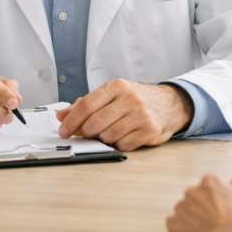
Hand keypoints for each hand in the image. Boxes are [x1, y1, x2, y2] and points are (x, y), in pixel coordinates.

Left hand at [54, 78, 192, 150]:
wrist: (170, 104)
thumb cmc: (137, 99)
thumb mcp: (113, 95)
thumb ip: (86, 104)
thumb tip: (62, 115)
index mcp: (117, 86)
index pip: (87, 105)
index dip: (71, 121)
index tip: (63, 130)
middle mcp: (130, 99)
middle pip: (95, 123)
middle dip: (86, 133)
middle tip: (85, 134)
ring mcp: (140, 115)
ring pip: (107, 136)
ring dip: (103, 138)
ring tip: (109, 132)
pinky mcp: (149, 131)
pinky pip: (122, 145)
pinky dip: (118, 144)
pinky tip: (123, 136)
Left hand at [167, 174, 231, 231]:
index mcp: (211, 180)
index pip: (210, 184)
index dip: (216, 196)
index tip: (220, 205)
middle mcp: (193, 190)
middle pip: (195, 195)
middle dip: (201, 205)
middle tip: (212, 218)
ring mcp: (182, 207)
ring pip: (183, 210)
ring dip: (190, 217)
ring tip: (202, 229)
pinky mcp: (174, 224)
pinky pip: (174, 224)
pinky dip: (180, 229)